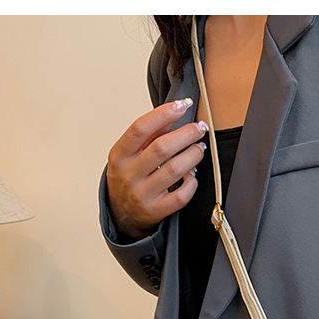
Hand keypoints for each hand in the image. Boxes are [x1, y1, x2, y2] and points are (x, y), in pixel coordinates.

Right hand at [106, 98, 208, 239]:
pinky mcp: (156, 211)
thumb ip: (148, 135)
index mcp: (119, 155)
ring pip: (174, 170)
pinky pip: (181, 195)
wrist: (121, 214)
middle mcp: (128, 175)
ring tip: (200, 148)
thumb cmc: (129, 178)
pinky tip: (192, 174)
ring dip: (193, 155)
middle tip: (200, 128)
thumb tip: (173, 115)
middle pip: (161, 148)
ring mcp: (142, 194)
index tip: (182, 104)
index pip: (140, 128)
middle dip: (186, 134)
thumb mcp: (129, 155)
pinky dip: (191, 182)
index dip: (163, 114)